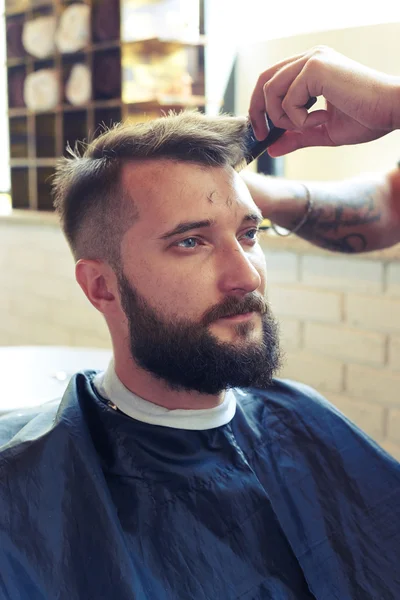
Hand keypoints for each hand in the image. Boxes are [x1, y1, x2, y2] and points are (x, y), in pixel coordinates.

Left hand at [249, 46, 399, 155]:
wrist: (390, 112)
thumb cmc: (365, 119)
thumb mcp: (321, 132)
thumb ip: (296, 137)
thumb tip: (271, 149)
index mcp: (311, 68)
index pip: (272, 80)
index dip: (260, 107)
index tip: (262, 132)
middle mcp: (310, 58)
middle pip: (264, 81)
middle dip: (258, 111)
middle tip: (263, 136)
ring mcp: (312, 59)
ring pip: (271, 90)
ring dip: (284, 117)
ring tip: (311, 124)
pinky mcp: (316, 67)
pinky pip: (288, 99)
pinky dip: (300, 118)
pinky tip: (324, 117)